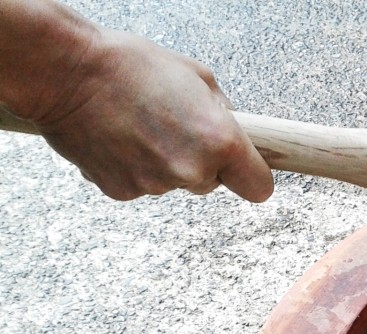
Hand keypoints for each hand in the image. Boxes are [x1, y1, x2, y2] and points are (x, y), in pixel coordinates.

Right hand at [32, 26, 272, 201]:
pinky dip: (133, 166)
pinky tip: (119, 138)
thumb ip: (223, 113)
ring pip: (175, 182)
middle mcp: (191, 170)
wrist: (64, 72)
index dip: (251, 176)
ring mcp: (156, 185)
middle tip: (173, 127)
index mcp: (219, 142)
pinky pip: (141, 184)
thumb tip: (233, 130)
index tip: (244, 168)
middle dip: (201, 161)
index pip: (259, 188)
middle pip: (212, 184)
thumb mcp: (196, 77)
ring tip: (139, 125)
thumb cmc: (129, 65)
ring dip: (165, 161)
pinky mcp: (123, 192)